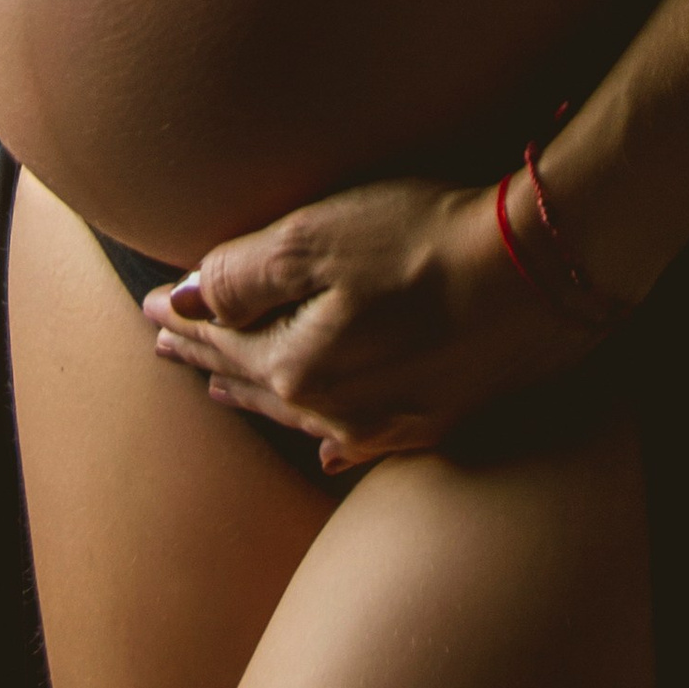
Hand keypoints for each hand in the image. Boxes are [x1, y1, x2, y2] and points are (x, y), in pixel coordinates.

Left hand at [141, 174, 612, 474]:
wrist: (538, 271)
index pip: (222, 339)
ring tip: (222, 389)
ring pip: (301, 414)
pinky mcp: (441, 417)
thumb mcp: (315, 237)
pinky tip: (330, 450)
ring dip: (256, 396)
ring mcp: (389, 420)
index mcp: (296, 366)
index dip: (183, 319)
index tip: (150, 309)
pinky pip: (365, 441)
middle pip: (252, 381)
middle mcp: (335, 409)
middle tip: (167, 346)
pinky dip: (335, 439)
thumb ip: (244, 274)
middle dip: (208, 359)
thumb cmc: (424, 240)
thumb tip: (186, 300)